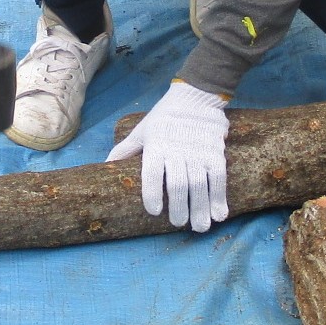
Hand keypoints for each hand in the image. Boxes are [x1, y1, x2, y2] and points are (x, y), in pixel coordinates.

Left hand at [105, 80, 229, 231]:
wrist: (196, 97)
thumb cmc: (165, 116)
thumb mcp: (142, 130)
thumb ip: (126, 149)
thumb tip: (105, 164)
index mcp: (156, 145)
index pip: (153, 172)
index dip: (153, 193)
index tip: (155, 212)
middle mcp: (177, 150)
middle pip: (178, 183)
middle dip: (180, 207)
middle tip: (179, 223)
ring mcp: (199, 152)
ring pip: (199, 184)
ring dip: (200, 208)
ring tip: (200, 227)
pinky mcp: (216, 152)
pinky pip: (218, 177)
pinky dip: (220, 197)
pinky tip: (219, 214)